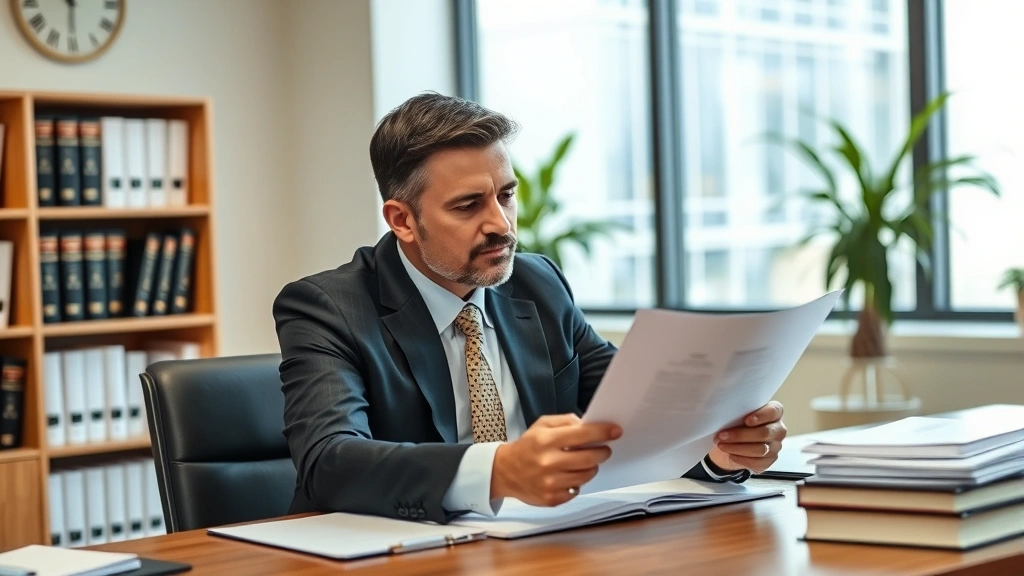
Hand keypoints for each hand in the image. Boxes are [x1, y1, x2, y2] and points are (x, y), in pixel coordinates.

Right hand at [491, 414, 620, 506]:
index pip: (582, 435)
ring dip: (591, 467)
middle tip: (603, 449)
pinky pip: (576, 490)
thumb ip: (566, 421)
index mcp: (546, 440)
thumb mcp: (542, 425)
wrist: (504, 472)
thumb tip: (589, 425)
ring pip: (587, 475)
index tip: (615, 431)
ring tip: (585, 462)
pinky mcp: (551, 499)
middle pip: (590, 458)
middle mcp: (548, 462)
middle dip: (602, 451)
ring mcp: (550, 483)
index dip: (602, 432)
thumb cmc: (527, 446)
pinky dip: (577, 482)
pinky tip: (569, 475)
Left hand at [708, 401, 786, 473]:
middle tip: (722, 435)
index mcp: (774, 412)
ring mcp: (776, 446)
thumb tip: (726, 412)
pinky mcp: (769, 460)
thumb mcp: (737, 413)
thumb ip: (739, 411)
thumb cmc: (737, 422)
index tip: (746, 420)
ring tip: (722, 445)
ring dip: (737, 448)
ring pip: (760, 449)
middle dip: (740, 435)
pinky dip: (741, 458)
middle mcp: (778, 429)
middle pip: (765, 433)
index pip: (773, 411)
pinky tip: (730, 454)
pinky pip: (757, 462)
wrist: (733, 441)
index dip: (761, 416)